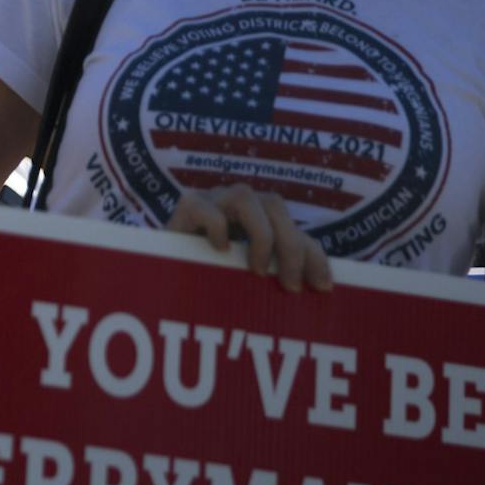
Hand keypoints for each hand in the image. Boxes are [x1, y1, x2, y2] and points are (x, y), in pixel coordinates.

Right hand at [165, 184, 332, 292]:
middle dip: (291, 246)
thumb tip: (323, 285)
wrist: (161, 281)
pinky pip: (204, 208)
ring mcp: (208, 201)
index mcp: (257, 219)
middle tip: (290, 285)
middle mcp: (235, 204)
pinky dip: (217, 227)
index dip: (313, 253)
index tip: (323, 288)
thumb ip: (279, 273)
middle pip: (275, 204)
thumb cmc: (208, 281)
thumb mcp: (249, 279)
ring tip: (257, 269)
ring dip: (261, 235)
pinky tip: (220, 251)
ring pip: (245, 197)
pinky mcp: (182, 208)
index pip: (295, 227)